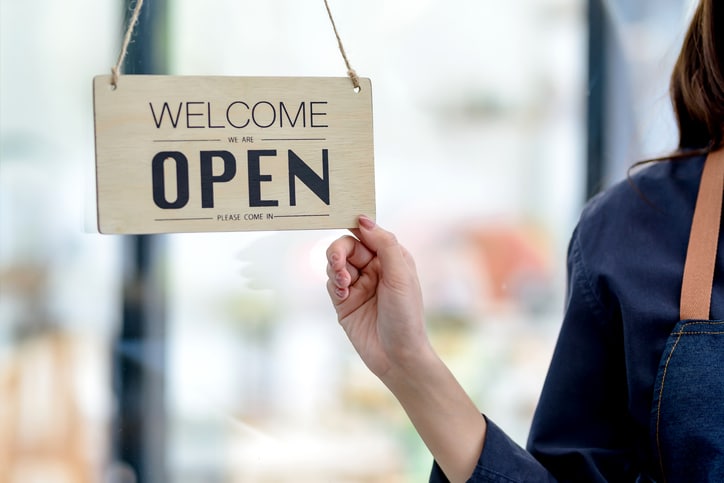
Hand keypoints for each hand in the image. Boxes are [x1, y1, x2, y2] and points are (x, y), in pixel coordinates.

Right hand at [326, 215, 431, 379]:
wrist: (397, 356)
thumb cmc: (406, 316)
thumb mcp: (400, 275)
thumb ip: (384, 244)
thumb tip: (363, 220)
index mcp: (392, 258)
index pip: (368, 233)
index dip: (354, 226)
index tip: (342, 222)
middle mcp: (374, 269)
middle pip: (347, 246)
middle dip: (339, 252)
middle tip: (338, 263)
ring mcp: (358, 285)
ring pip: (335, 263)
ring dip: (336, 269)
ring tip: (344, 285)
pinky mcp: (344, 302)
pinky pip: (330, 283)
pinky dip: (334, 285)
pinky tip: (343, 296)